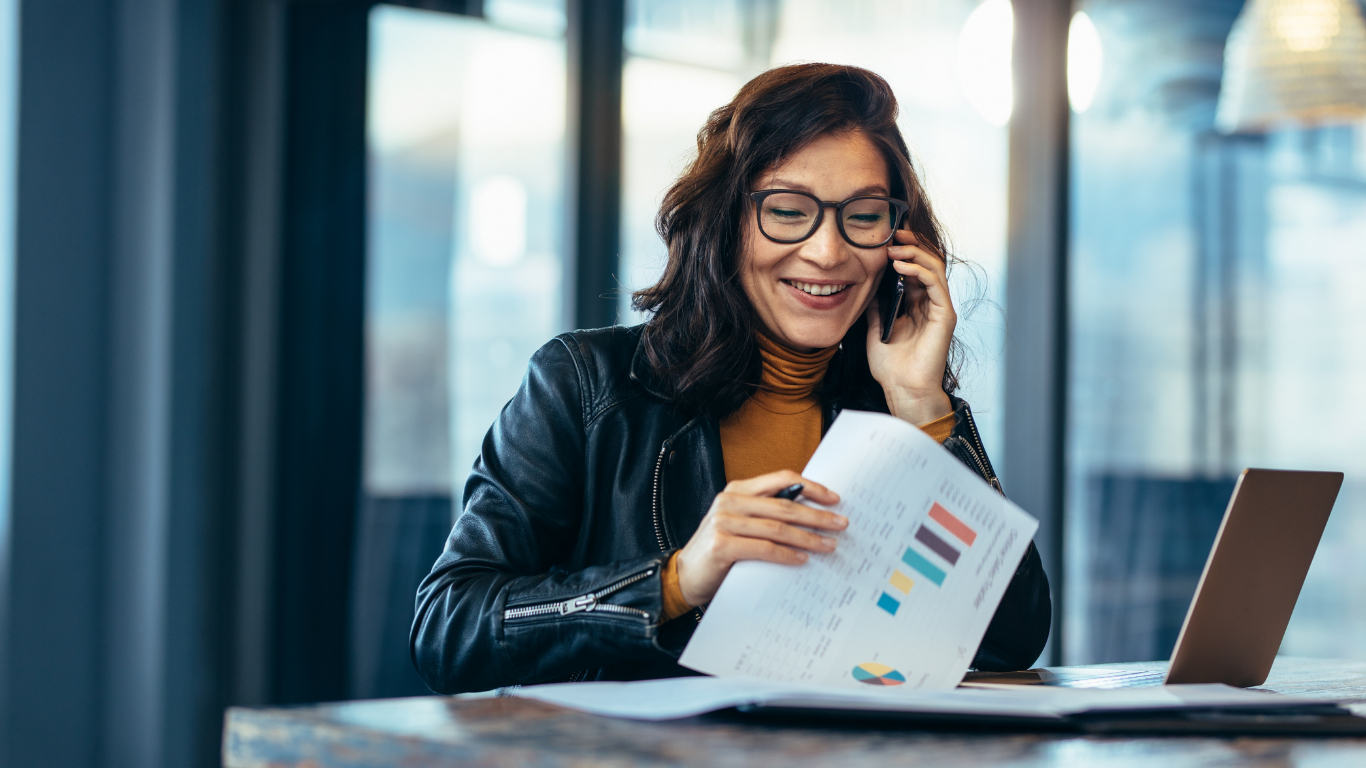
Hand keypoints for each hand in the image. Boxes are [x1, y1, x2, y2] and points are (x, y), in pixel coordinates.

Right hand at [675, 470, 845, 606]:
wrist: (684, 575)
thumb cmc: (719, 551)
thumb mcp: (741, 524)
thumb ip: (766, 515)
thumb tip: (810, 516)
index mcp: (737, 490)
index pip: (781, 479)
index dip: (810, 487)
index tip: (834, 499)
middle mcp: (730, 501)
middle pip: (784, 505)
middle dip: (817, 515)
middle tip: (840, 524)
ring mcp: (724, 522)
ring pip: (777, 528)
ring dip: (807, 537)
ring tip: (828, 545)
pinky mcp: (721, 545)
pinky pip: (764, 548)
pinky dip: (787, 554)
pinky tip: (803, 559)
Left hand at [865, 230, 954, 425]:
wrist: (903, 390)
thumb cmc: (890, 367)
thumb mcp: (875, 329)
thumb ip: (874, 307)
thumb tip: (865, 285)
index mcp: (915, 305)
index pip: (913, 268)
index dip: (902, 251)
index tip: (886, 238)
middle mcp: (930, 304)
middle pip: (927, 263)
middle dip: (912, 245)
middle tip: (894, 232)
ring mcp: (939, 308)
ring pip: (934, 268)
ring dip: (915, 253)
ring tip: (895, 246)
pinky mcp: (945, 316)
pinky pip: (935, 284)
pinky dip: (919, 271)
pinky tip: (902, 266)